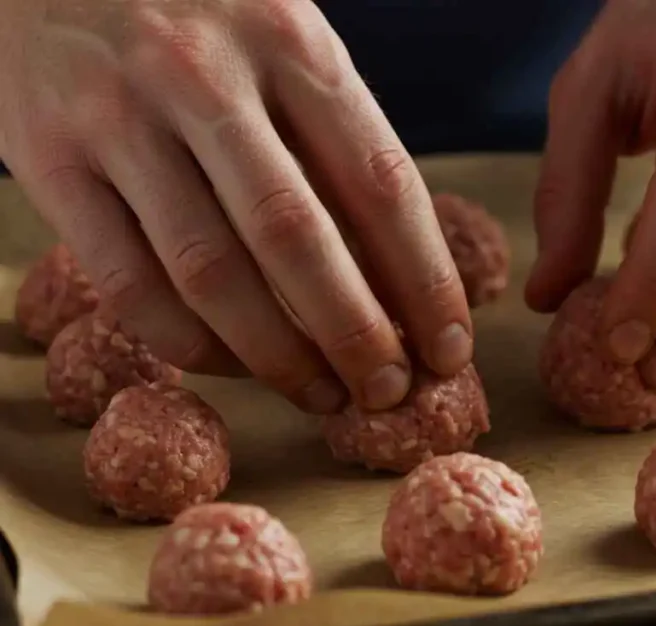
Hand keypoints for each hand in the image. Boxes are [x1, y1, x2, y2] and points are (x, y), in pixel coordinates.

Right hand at [0, 0, 472, 412]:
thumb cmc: (196, 14)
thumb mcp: (282, 43)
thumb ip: (332, 142)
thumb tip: (399, 278)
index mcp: (291, 42)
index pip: (380, 182)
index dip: (424, 281)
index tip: (448, 348)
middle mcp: (204, 75)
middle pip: (296, 237)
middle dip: (356, 334)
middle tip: (390, 392)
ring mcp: (118, 116)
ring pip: (211, 271)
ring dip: (278, 356)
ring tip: (324, 397)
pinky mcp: (45, 157)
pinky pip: (126, 282)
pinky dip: (188, 344)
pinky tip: (234, 368)